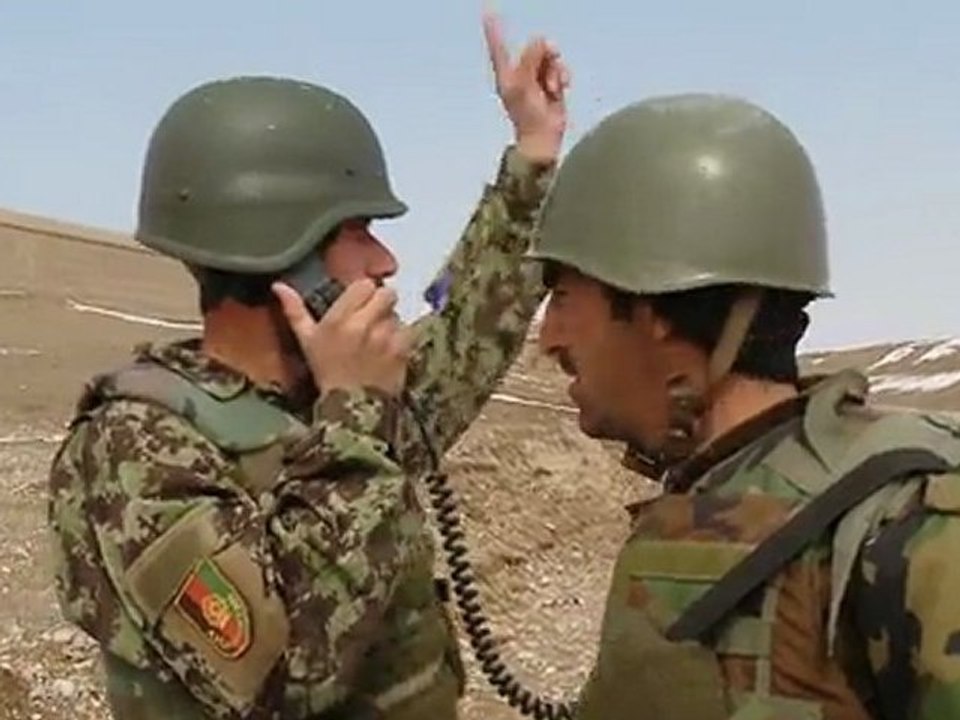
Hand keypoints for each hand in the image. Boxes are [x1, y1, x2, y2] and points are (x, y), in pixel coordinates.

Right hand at [273, 279, 412, 397]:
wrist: (351, 406)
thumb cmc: (327, 371)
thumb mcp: (306, 341)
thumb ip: (294, 311)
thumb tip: (278, 286)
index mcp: (338, 319)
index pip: (364, 285)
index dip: (365, 292)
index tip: (360, 303)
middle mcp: (363, 325)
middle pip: (387, 294)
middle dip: (382, 303)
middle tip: (374, 317)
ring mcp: (385, 338)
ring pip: (397, 314)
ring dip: (390, 323)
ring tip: (378, 339)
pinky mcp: (402, 351)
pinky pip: (408, 331)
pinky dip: (401, 338)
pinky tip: (389, 350)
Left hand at [483, 5, 569, 163]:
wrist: (542, 137)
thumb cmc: (527, 116)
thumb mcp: (524, 85)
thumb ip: (531, 59)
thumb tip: (540, 41)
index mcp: (507, 74)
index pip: (498, 47)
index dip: (494, 30)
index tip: (487, 12)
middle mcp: (521, 73)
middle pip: (535, 47)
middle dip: (545, 54)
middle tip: (546, 66)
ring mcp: (537, 78)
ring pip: (550, 57)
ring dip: (555, 70)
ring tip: (551, 88)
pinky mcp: (552, 84)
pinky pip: (560, 69)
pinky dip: (563, 76)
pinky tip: (559, 89)